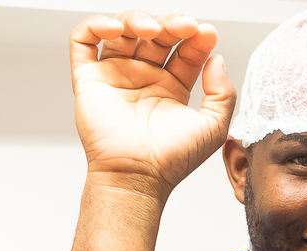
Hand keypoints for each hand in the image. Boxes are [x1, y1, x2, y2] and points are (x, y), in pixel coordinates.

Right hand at [70, 10, 235, 198]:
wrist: (138, 176)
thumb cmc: (172, 160)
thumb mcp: (213, 127)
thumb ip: (223, 93)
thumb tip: (216, 59)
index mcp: (171, 88)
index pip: (184, 50)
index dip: (195, 38)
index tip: (206, 33)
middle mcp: (143, 79)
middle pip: (155, 35)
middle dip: (171, 24)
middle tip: (183, 26)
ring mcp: (115, 76)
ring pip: (122, 31)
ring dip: (137, 19)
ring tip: (151, 29)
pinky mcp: (89, 79)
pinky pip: (83, 42)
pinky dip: (95, 25)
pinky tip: (115, 28)